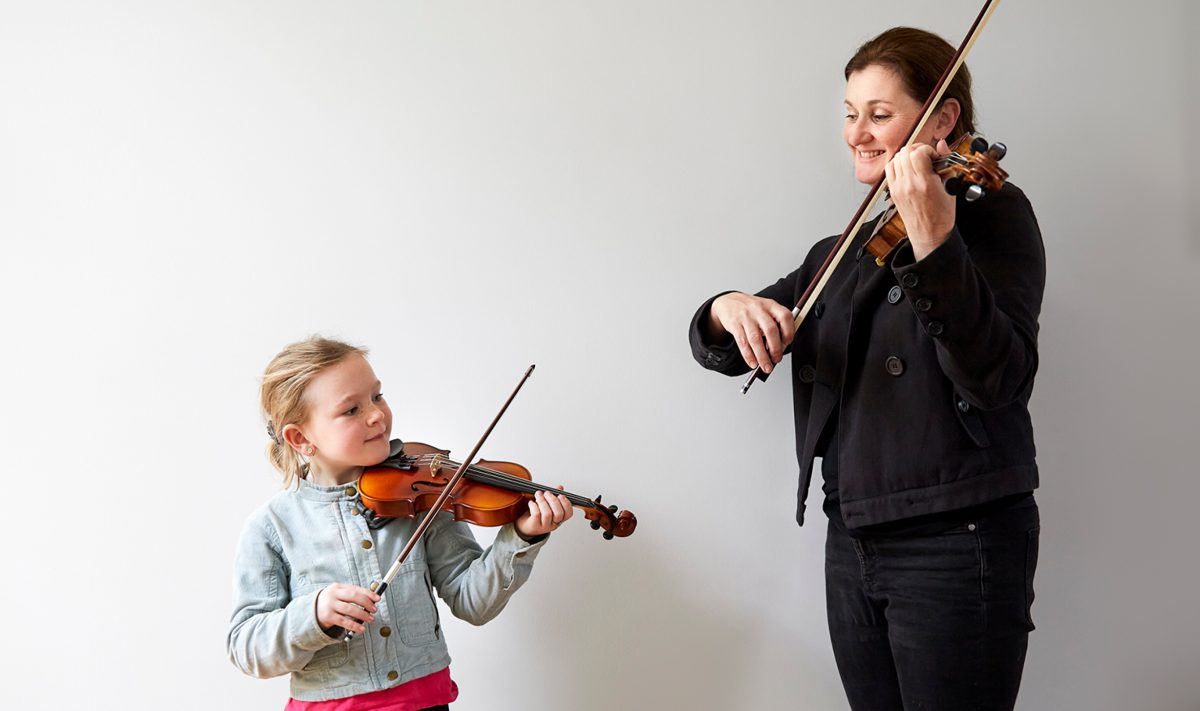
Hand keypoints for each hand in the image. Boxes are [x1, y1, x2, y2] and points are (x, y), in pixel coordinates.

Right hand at [316, 583, 379, 635]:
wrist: (311, 612)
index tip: (378, 599)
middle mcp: (333, 594)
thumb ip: (352, 596)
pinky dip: (354, 625)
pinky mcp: (328, 617)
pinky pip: (344, 621)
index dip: (368, 593)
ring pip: (350, 609)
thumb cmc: (330, 603)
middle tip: (374, 610)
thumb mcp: (338, 595)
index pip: (356, 589)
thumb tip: (372, 600)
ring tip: (370, 619)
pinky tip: (361, 628)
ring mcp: (329, 605)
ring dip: (363, 615)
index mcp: (338, 587)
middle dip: (366, 603)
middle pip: (353, 597)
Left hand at [514, 489, 572, 538]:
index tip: (560, 495)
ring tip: (538, 495)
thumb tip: (560, 487)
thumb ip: (554, 496)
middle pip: (559, 513)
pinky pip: (536, 514)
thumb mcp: (547, 504)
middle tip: (546, 493)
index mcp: (559, 518)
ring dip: (542, 501)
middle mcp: (553, 524)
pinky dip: (533, 505)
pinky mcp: (535, 526)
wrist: (524, 525)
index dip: (566, 504)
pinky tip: (531, 502)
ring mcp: (544, 526)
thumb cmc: (537, 514)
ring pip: (547, 514)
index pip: (568, 513)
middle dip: (553, 500)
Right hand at [708, 292, 794, 372]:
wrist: (729, 301)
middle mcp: (759, 309)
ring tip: (766, 367)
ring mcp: (745, 317)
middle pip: (770, 330)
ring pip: (755, 339)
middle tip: (777, 360)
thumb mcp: (766, 309)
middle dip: (775, 349)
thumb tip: (780, 348)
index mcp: (770, 305)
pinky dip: (748, 356)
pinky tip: (753, 363)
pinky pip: (743, 343)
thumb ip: (775, 325)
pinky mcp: (734, 325)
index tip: (787, 344)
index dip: (789, 332)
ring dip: (762, 357)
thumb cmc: (751, 309)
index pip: (785, 317)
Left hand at [886, 139, 955, 260]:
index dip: (928, 149)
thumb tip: (942, 144)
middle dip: (918, 149)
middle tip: (927, 156)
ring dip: (907, 155)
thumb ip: (946, 163)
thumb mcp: (951, 187)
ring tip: (917, 162)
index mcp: (925, 184)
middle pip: (905, 152)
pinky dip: (897, 163)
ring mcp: (898, 188)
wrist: (929, 234)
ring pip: (896, 158)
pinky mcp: (893, 192)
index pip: (918, 153)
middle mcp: (908, 185)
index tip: (934, 156)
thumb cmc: (942, 214)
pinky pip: (889, 169)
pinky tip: (907, 168)